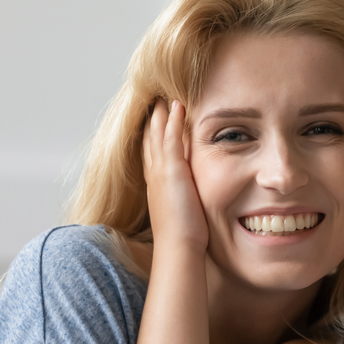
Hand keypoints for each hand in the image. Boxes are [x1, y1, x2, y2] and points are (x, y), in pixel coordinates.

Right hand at [142, 100, 207, 252]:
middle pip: (149, 140)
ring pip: (157, 134)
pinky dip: (173, 121)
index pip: (152, 154)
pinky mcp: (172, 171)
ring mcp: (161, 172)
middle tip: (155, 100)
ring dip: (161, 114)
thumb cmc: (182, 238)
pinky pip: (170, 139)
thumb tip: (193, 204)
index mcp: (158, 185)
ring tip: (165, 95)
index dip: (152, 136)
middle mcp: (155, 175)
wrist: (178, 248)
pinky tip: (178, 106)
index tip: (155, 121)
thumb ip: (185, 203)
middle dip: (152, 120)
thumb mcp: (182, 214)